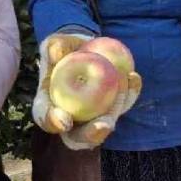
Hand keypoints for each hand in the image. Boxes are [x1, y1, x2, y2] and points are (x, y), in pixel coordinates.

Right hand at [31, 33, 142, 149]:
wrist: (84, 48)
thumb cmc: (63, 47)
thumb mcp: (56, 42)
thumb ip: (54, 47)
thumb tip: (57, 54)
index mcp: (48, 106)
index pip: (47, 119)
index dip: (54, 122)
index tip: (65, 120)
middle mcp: (69, 119)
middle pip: (78, 138)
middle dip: (92, 135)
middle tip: (104, 124)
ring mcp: (91, 117)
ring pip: (104, 125)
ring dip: (116, 110)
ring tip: (123, 83)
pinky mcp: (111, 108)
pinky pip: (122, 106)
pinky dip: (129, 94)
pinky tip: (134, 77)